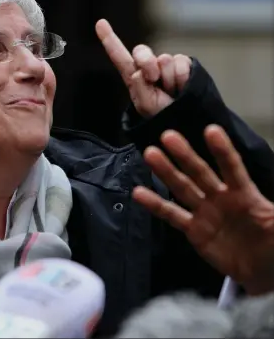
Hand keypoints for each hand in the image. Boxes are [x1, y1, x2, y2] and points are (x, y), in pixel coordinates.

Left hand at [95, 19, 190, 116]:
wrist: (185, 118)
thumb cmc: (162, 114)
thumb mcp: (146, 106)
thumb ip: (139, 89)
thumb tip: (139, 71)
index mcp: (134, 77)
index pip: (120, 57)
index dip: (110, 39)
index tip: (100, 23)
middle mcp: (148, 66)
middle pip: (141, 51)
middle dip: (147, 63)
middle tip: (154, 80)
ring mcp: (165, 64)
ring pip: (164, 60)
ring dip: (169, 79)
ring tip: (172, 93)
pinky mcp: (183, 63)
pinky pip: (181, 63)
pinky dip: (181, 78)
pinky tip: (182, 88)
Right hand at [132, 125, 273, 294]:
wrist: (263, 270)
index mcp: (245, 193)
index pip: (232, 168)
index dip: (222, 151)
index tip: (211, 130)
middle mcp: (221, 197)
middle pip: (200, 173)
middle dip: (185, 155)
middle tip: (168, 136)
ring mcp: (205, 212)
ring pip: (183, 188)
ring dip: (166, 171)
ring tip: (150, 153)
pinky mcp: (193, 229)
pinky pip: (172, 215)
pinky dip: (155, 204)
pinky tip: (139, 193)